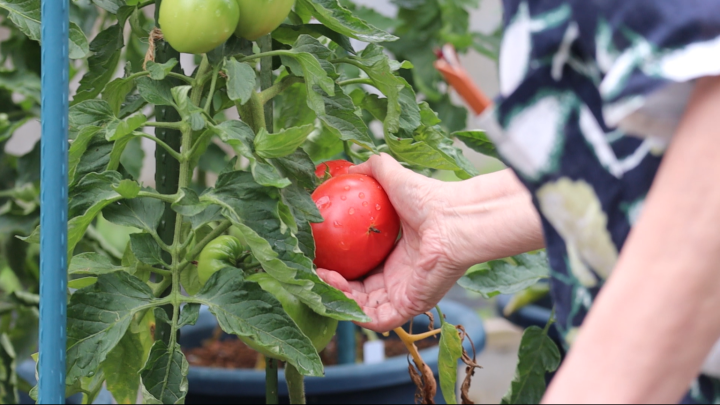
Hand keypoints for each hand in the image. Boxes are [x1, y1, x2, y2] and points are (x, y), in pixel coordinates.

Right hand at [318, 153, 543, 331]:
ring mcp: (405, 294)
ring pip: (364, 308)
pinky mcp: (410, 305)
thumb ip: (373, 169)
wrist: (452, 217)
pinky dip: (355, 312)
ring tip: (323, 277)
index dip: (339, 266)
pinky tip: (339, 291)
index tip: (320, 255)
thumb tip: (352, 167)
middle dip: (334, 286)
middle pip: (359, 292)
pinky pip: (377, 319)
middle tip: (316, 269)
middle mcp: (400, 279)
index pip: (362, 270)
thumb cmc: (430, 198)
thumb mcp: (394, 179)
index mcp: (397, 258)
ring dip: (340, 297)